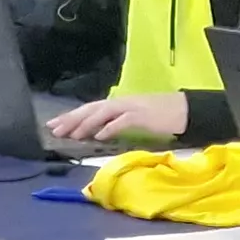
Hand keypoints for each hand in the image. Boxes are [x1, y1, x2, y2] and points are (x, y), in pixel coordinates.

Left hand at [44, 91, 188, 142]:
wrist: (186, 110)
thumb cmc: (160, 116)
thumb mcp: (133, 118)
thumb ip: (115, 123)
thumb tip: (95, 133)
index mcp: (118, 104)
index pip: (89, 109)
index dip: (71, 116)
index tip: (53, 124)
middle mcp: (121, 103)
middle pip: (91, 109)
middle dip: (71, 119)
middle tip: (54, 129)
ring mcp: (132, 108)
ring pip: (103, 113)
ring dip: (86, 124)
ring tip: (72, 134)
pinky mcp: (142, 116)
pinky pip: (123, 121)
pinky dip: (109, 128)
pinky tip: (98, 136)